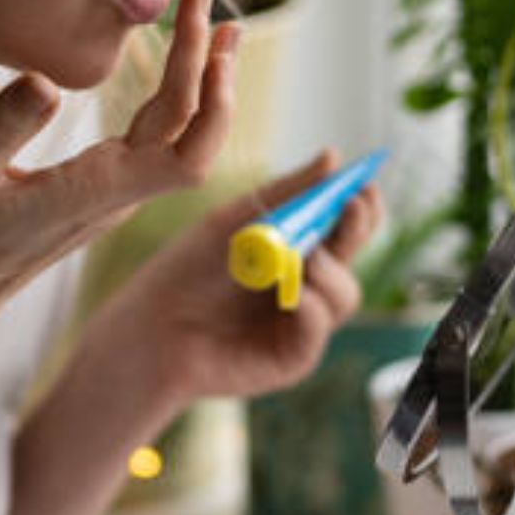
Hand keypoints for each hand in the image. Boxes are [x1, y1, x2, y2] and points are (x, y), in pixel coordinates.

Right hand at [0, 0, 237, 322]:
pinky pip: (160, 135)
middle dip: (208, 61)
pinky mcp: (106, 183)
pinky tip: (179, 66)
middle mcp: (120, 189)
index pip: (186, 156)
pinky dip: (178, 93)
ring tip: (217, 23)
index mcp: (97, 189)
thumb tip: (44, 82)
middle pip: (190, 128)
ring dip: (201, 76)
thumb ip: (0, 131)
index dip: (211, 105)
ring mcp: (117, 188)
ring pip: (179, 131)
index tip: (213, 48)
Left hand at [104, 151, 384, 403]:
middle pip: (353, 257)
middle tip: (353, 206)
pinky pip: (317, 330)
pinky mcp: (292, 358)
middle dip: (357, 229)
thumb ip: (286, 193)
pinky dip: (311, 309)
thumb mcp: (236, 220)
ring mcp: (303, 323)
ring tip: (306, 259)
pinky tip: (296, 295)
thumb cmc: (188, 270)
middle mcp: (307, 284)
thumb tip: (333, 157)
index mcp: (297, 248)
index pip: (344, 224)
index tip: (363, 184)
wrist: (151, 324)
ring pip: (344, 295)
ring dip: (331, 272)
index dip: (360, 205)